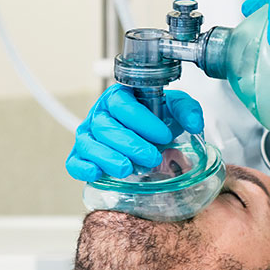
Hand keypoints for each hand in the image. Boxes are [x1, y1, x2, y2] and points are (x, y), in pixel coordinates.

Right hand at [65, 84, 203, 181]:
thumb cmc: (156, 117)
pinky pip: (74, 163)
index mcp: (119, 96)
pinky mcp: (80, 156)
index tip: (164, 136)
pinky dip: (84, 169)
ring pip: (91, 144)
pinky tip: (100, 173)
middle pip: (107, 127)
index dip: (143, 122)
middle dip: (131, 144)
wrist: (147, 134)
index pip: (124, 105)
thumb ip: (187, 110)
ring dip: (110, 158)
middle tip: (153, 157)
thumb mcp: (175, 107)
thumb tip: (194, 123)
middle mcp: (100, 113)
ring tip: (130, 168)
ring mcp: (88, 135)